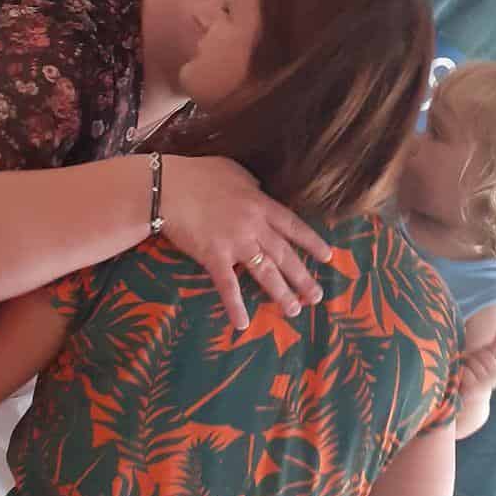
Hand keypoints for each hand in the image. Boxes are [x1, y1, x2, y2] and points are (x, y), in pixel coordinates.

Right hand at [161, 154, 333, 331]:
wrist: (167, 188)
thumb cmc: (198, 174)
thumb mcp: (233, 171)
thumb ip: (251, 184)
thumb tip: (259, 190)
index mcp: (261, 204)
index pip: (294, 227)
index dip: (312, 242)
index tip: (328, 257)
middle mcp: (254, 226)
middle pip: (285, 255)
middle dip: (303, 278)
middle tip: (316, 297)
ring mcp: (235, 243)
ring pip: (265, 272)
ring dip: (281, 294)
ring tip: (294, 311)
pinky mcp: (213, 257)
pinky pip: (227, 286)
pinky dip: (235, 306)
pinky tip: (242, 324)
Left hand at [460, 327, 495, 396]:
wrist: (469, 400)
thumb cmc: (477, 374)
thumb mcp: (487, 358)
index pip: (490, 348)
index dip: (480, 353)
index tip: (479, 363)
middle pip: (481, 354)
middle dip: (472, 358)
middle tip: (471, 369)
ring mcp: (488, 383)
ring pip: (473, 362)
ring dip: (465, 365)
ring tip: (466, 375)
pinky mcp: (476, 389)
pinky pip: (466, 372)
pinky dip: (461, 373)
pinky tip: (462, 380)